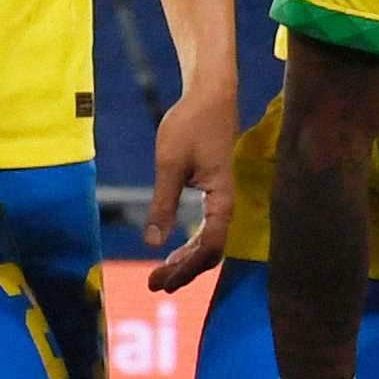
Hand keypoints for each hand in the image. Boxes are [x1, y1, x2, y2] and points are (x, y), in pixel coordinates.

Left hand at [143, 77, 238, 288]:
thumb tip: (153, 243)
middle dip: (184, 271)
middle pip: (210, 251)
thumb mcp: (170, 165)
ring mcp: (221, 199)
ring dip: (186, 260)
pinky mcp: (213, 192)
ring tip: (160, 275)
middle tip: (153, 284)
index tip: (161, 280)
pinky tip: (173, 250)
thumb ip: (163, 205)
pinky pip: (206, 229)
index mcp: (221, 200)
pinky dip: (190, 244)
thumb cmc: (191, 124)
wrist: (210, 93)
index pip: (210, 247)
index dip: (186, 268)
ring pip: (208, 241)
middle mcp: (226, 204)